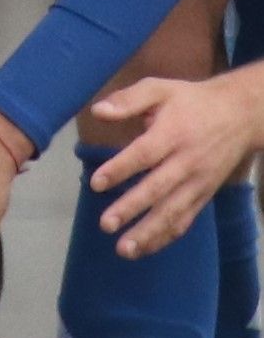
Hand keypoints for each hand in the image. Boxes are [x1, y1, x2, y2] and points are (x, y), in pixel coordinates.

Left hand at [87, 74, 263, 255]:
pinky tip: (145, 248)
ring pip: (174, 211)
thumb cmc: (191, 101)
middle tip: (106, 224)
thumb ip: (128, 100)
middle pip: (159, 188)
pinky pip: (186, 219)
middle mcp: (187, 162)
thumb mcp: (160, 89)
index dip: (121, 168)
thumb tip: (97, 111)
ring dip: (149, 232)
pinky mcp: (205, 195)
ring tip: (123, 249)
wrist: (241, 115)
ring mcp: (199, 182)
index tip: (96, 183)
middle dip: (132, 208)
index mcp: (173, 133)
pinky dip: (166, 236)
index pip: (145, 154)